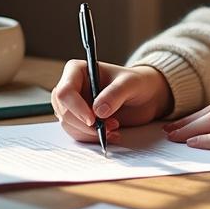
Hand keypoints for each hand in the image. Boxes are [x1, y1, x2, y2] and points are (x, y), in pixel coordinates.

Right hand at [51, 60, 173, 144]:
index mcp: (78, 71)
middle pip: (64, 111)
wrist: (145, 97)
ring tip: (114, 128)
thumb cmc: (137, 83)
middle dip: (85, 124)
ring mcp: (74, 105)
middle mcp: (72, 87)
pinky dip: (93, 137)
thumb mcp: (130, 84)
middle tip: (109, 126)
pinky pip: (78, 133)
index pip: (65, 91)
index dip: (75, 107)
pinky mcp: (80, 119)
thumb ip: (115, 93)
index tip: (93, 120)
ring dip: (90, 132)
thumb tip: (98, 110)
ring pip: (69, 125)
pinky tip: (111, 133)